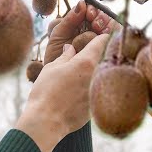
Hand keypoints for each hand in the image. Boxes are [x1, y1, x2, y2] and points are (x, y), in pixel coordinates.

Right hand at [15, 2, 116, 151]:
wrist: (46, 122)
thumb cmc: (46, 93)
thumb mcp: (52, 68)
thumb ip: (65, 56)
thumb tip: (70, 49)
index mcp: (87, 62)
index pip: (102, 41)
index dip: (103, 33)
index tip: (105, 29)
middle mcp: (97, 76)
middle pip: (105, 59)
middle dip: (102, 53)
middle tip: (97, 47)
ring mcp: (98, 93)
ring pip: (102, 77)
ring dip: (98, 72)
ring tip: (84, 72)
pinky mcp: (96, 107)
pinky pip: (96, 93)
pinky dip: (91, 89)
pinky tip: (78, 92)